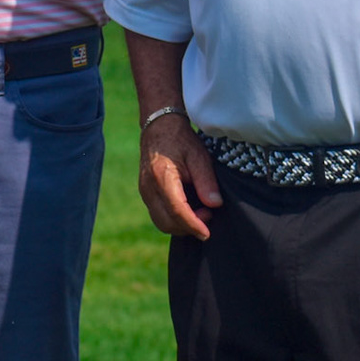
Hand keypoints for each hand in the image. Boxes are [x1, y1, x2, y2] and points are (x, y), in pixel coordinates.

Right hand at [138, 115, 221, 237]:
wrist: (159, 128)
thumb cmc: (180, 140)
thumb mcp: (199, 156)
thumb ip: (206, 181)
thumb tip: (215, 204)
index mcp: (161, 177)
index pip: (177, 211)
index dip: (193, 225)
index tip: (207, 233)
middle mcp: (148, 188)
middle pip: (166, 222)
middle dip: (188, 228)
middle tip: (209, 215)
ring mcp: (144, 192)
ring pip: (161, 222)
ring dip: (181, 226)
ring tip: (200, 212)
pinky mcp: (146, 194)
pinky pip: (158, 215)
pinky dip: (174, 220)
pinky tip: (189, 209)